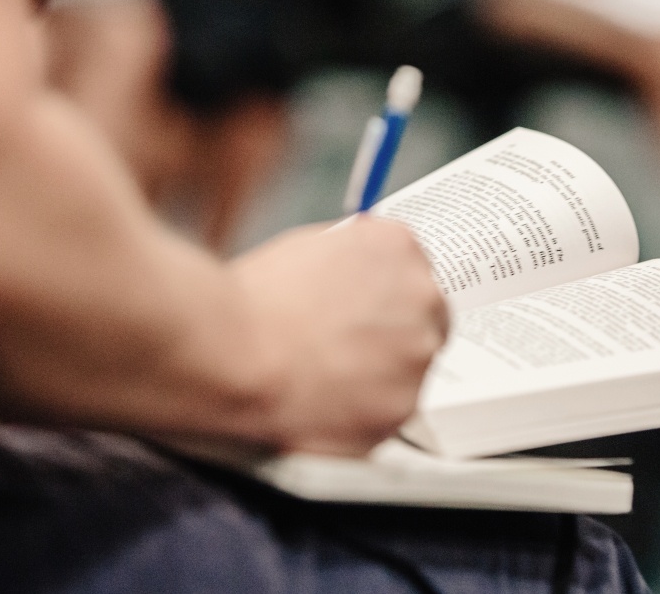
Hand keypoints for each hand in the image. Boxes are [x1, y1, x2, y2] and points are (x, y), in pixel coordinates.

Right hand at [230, 218, 448, 456]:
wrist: (232, 355)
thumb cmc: (253, 303)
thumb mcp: (307, 250)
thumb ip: (351, 260)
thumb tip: (360, 278)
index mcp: (399, 247)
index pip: (415, 271)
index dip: (387, 297)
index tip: (368, 313)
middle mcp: (422, 296)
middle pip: (426, 319)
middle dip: (395, 336)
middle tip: (347, 351)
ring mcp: (418, 354)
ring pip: (412, 369)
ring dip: (383, 376)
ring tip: (326, 380)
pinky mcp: (404, 406)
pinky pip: (393, 410)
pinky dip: (367, 413)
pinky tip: (327, 405)